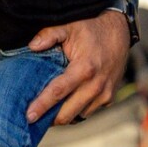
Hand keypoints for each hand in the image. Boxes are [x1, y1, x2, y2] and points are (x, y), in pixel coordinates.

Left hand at [25, 9, 128, 124]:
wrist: (119, 32)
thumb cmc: (91, 29)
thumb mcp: (69, 27)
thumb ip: (49, 35)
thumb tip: (32, 46)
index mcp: (84, 68)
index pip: (58, 92)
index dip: (42, 106)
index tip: (28, 116)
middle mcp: (96, 85)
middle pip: (67, 113)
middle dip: (48, 119)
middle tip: (31, 118)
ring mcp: (104, 94)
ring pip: (77, 116)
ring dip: (61, 116)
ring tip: (45, 113)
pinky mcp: (109, 98)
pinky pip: (88, 112)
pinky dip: (75, 112)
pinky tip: (62, 106)